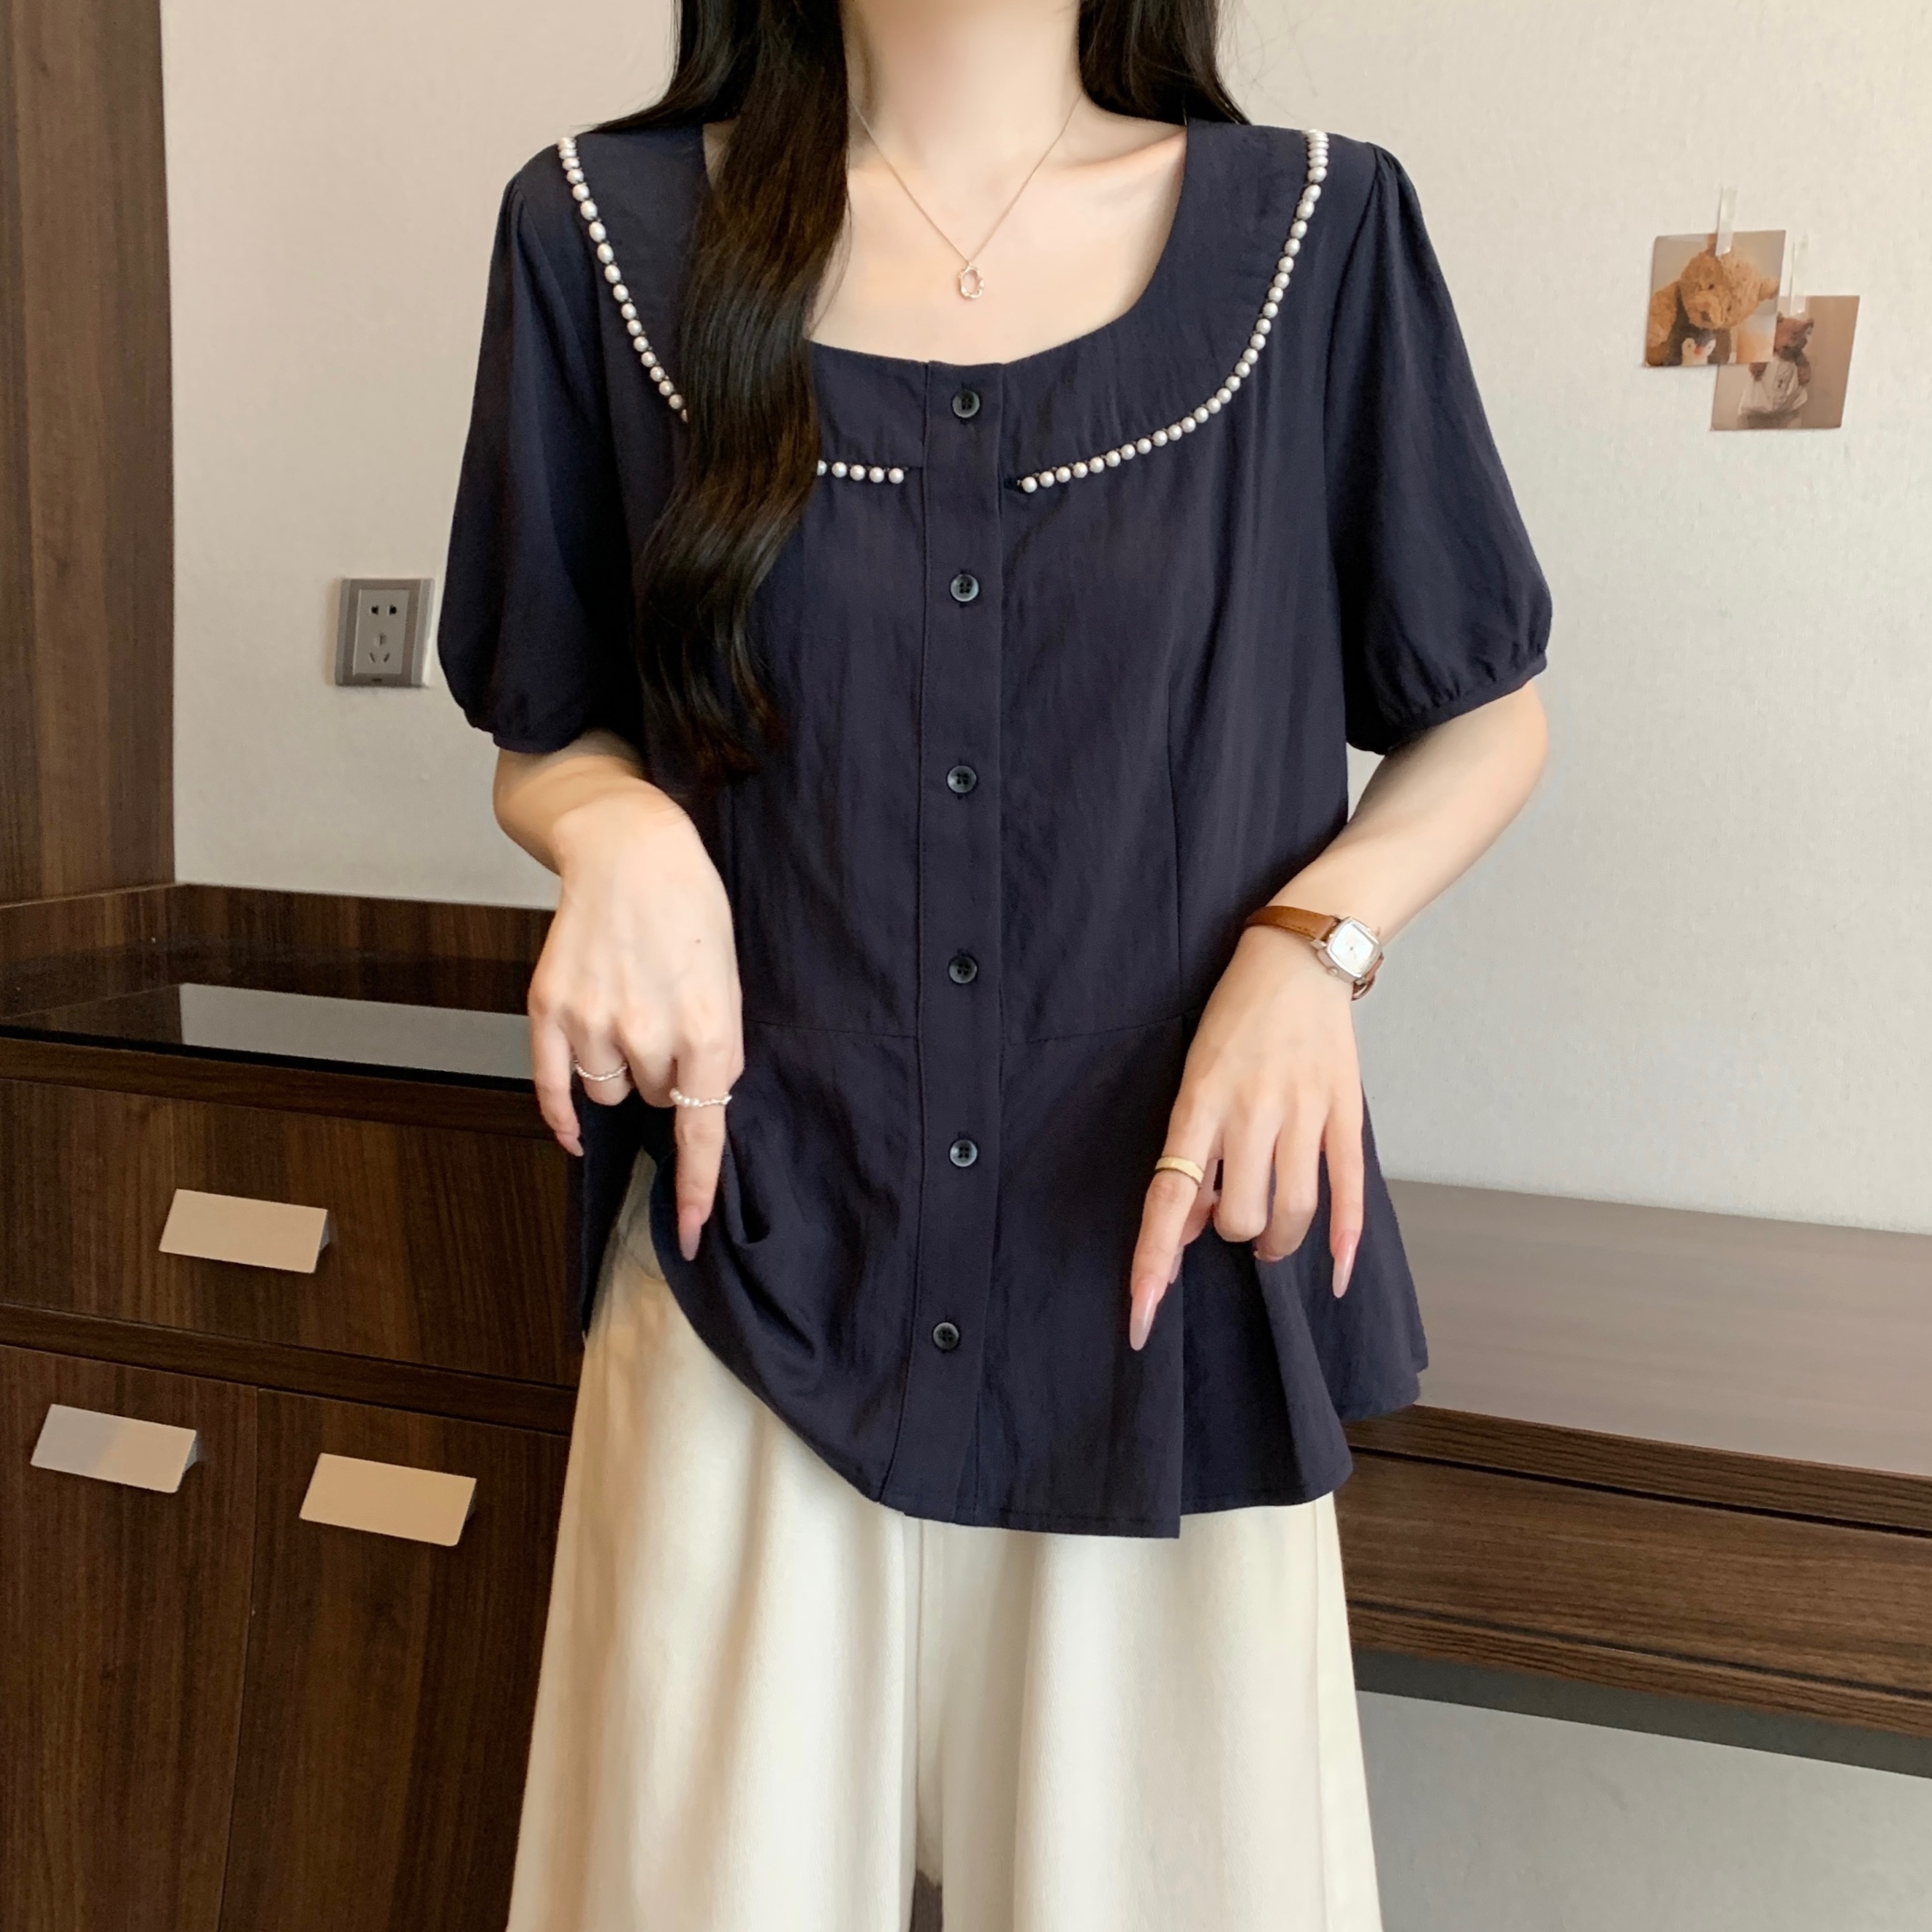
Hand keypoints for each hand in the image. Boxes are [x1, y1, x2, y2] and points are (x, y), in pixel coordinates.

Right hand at [526, 787, 742, 1260]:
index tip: (690, 1235)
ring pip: (608, 1094)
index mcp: (706, 1026)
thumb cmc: (691, 911)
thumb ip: (715, 1049)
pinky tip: (574, 1128)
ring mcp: (591, 1021)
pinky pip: (551, 1088)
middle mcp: (647, 1031)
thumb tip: (699, 1109)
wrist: (629, 848)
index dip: (695, 1188)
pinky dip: (562, 1114)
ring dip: (621, 1074)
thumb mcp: (727, 980)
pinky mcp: (548, 1008)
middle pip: (656, 1103)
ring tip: (628, 1013)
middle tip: (666, 1020)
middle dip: (665, 1079)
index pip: (703, 1129)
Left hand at [1128, 927, 1365, 1349]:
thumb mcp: (1193, 1076)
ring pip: (1292, 1213)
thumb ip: (1191, 1151)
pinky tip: (1335, 1272)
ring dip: (1278, 1242)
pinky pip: (1350, 1188)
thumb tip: (1185, 1225)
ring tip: (1270, 1239)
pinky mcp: (1345, 1110)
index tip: (1141, 1313)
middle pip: (1239, 1217)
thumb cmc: (1234, 1019)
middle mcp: (1251, 1110)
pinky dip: (1344, 1238)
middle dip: (1231, 1235)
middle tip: (1232, 1219)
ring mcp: (1303, 1112)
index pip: (1169, 1196)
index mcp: (1200, 1102)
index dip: (1154, 1260)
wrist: (1299, 956)